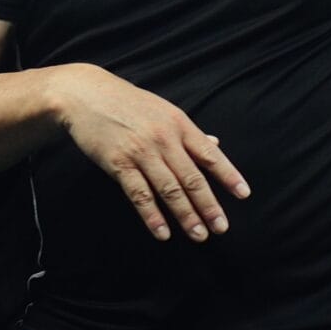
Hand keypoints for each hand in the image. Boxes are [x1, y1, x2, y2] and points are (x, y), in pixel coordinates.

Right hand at [55, 65, 249, 242]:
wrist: (86, 95)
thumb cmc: (129, 104)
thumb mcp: (164, 111)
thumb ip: (189, 133)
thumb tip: (216, 145)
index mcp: (179, 125)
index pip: (210, 155)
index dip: (228, 175)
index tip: (243, 194)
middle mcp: (164, 139)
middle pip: (192, 178)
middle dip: (209, 205)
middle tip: (221, 227)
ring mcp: (141, 152)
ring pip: (169, 189)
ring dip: (186, 215)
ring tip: (199, 235)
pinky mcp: (118, 163)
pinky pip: (140, 194)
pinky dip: (152, 216)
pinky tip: (163, 232)